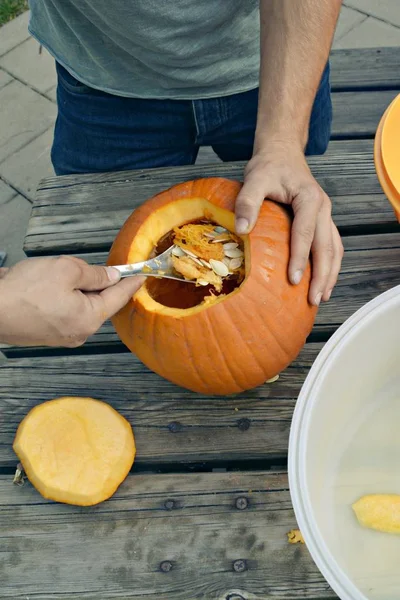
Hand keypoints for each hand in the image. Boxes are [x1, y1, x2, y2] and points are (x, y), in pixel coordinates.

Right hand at [0, 256, 142, 346]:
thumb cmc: (24, 292)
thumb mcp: (66, 270)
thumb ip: (94, 273)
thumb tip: (110, 276)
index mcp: (89, 318)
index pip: (118, 297)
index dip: (131, 283)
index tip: (141, 275)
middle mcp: (79, 332)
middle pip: (100, 303)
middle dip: (98, 284)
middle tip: (96, 268)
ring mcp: (62, 336)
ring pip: (82, 307)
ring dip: (78, 290)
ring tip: (61, 276)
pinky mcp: (47, 334)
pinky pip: (65, 313)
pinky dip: (64, 298)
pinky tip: (50, 287)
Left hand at [235, 143, 342, 305]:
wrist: (282, 151)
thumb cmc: (268, 166)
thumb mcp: (254, 179)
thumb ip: (248, 202)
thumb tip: (241, 230)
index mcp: (309, 199)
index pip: (305, 234)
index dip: (300, 259)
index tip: (293, 281)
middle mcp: (323, 208)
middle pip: (327, 247)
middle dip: (323, 276)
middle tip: (314, 300)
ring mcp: (325, 215)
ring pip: (334, 249)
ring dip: (330, 274)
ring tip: (322, 297)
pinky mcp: (322, 220)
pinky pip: (332, 246)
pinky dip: (330, 265)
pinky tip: (323, 281)